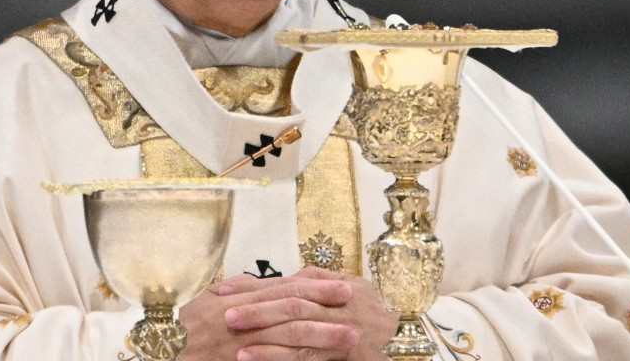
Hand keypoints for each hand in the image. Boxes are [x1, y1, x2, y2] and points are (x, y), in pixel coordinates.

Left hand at [211, 267, 397, 359]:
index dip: (252, 286)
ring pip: (298, 328)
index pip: (285, 284)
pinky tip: (253, 358)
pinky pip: (308, 355)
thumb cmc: (370, 310)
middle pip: (290, 302)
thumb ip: (315, 281)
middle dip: (254, 306)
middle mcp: (339, 302)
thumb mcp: (346, 288)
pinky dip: (278, 356)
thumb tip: (281, 277)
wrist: (408, 334)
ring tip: (233, 339)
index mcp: (332, 283)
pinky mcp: (348, 352)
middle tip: (221, 312)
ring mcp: (344, 327)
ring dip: (263, 334)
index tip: (220, 291)